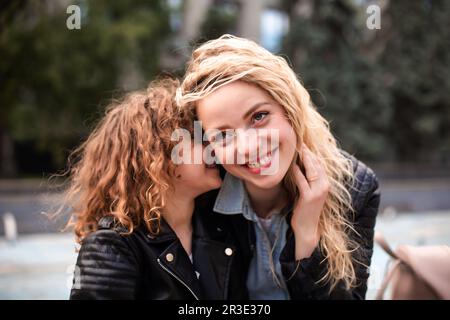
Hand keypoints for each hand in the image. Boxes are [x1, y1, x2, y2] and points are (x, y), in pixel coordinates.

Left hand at [291, 145, 329, 259]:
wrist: (307, 228)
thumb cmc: (306, 209)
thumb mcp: (309, 192)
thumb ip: (308, 179)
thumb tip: (300, 165)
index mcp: (325, 184)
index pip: (320, 164)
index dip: (312, 154)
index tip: (303, 144)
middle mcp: (324, 186)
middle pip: (317, 164)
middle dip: (308, 152)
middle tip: (299, 141)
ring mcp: (317, 192)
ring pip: (311, 170)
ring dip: (304, 158)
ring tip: (296, 149)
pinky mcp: (308, 197)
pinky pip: (302, 180)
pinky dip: (296, 172)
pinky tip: (291, 165)